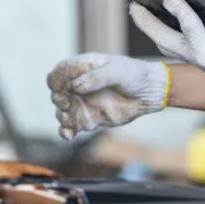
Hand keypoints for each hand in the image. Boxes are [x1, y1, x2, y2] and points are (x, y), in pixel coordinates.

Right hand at [47, 52, 170, 141]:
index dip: (56, 79)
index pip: (60, 71)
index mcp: (83, 68)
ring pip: (62, 110)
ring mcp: (82, 103)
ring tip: (67, 119)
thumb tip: (75, 86)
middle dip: (57, 98)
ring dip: (60, 115)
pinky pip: (72, 127)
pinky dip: (66, 132)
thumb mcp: (117, 71)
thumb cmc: (134, 75)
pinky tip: (68, 135)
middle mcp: (79, 85)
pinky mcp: (88, 119)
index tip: (59, 87)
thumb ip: (97, 77)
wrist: (149, 93)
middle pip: (57, 92)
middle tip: (66, 104)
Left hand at [129, 0, 204, 95]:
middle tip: (132, 5)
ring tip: (138, 10)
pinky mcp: (198, 55)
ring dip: (151, 28)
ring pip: (166, 43)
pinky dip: (162, 31)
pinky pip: (173, 43)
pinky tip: (160, 17)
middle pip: (165, 40)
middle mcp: (197, 58)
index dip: (181, 12)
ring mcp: (195, 58)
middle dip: (148, 24)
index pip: (191, 31)